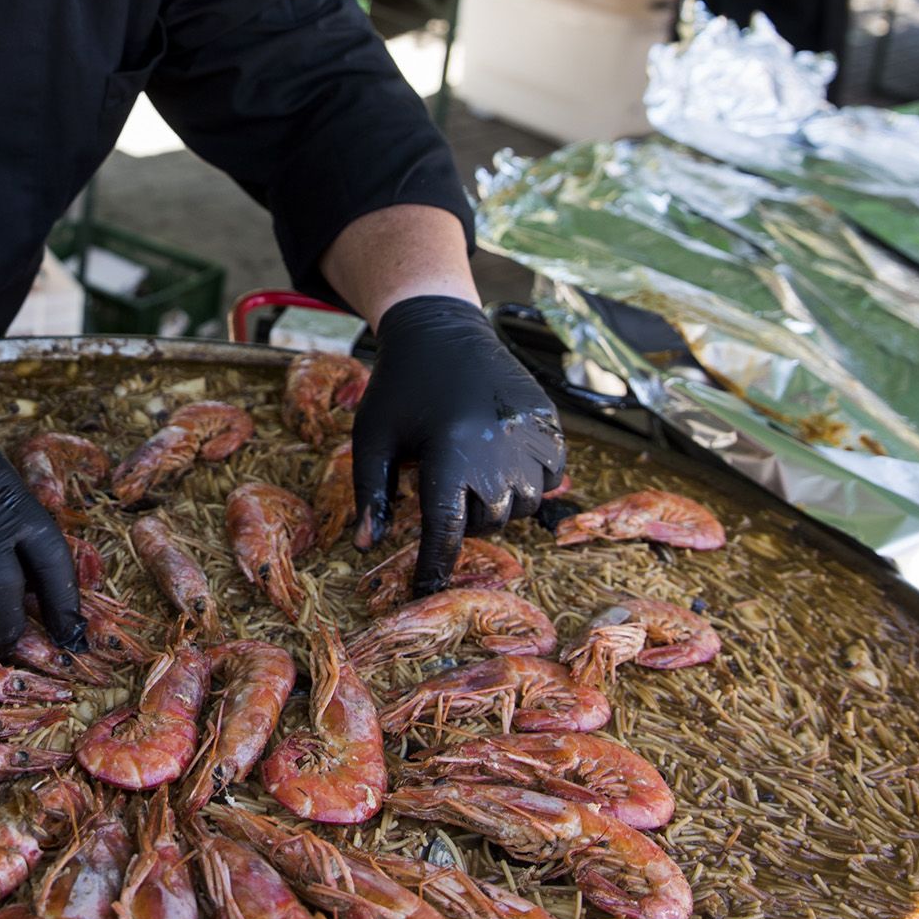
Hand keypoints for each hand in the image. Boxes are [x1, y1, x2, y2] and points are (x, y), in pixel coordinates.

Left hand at [352, 297, 565, 592]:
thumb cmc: (399, 387)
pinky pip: (552, 475)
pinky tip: (505, 461)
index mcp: (450, 452)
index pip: (447, 529)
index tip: (426, 587)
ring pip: (524, 504)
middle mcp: (498, 448)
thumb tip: (365, 548)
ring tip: (474, 475)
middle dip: (465, 518)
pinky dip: (533, 480)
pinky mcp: (550, 420)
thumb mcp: (372, 438)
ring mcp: (530, 433)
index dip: (435, 564)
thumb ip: (371, 494)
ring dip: (499, 503)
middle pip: (489, 520)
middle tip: (446, 490)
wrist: (441, 330)